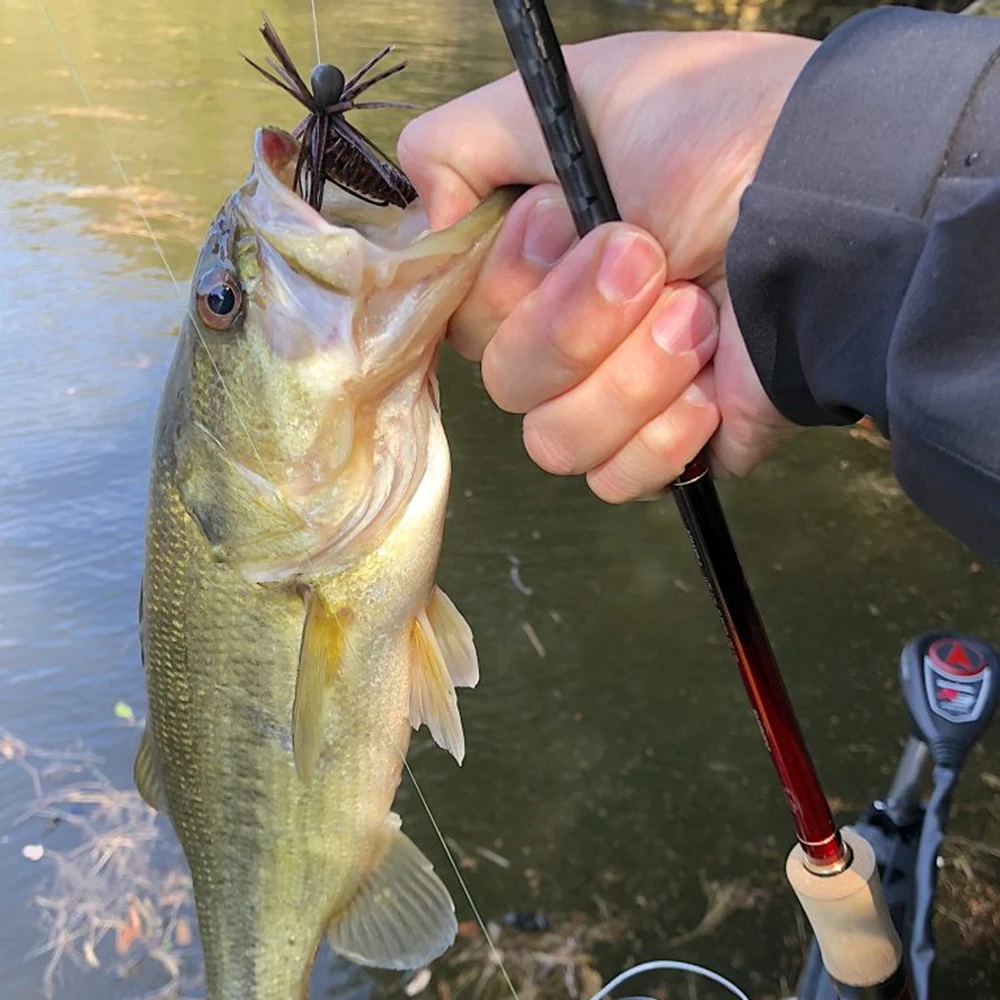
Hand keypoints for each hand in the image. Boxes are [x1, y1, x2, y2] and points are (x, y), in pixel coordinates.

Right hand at [398, 29, 816, 499]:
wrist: (840, 209)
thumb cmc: (720, 137)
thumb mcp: (580, 97)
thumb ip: (466, 139)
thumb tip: (425, 218)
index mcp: (540, 262)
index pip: (462, 314)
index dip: (506, 282)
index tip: (559, 221)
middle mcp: (570, 334)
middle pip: (507, 381)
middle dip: (578, 321)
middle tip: (655, 260)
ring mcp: (619, 397)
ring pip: (555, 441)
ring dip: (631, 375)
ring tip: (700, 316)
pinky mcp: (673, 449)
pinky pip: (618, 481)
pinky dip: (665, 435)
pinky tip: (713, 383)